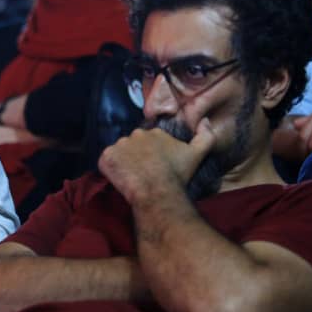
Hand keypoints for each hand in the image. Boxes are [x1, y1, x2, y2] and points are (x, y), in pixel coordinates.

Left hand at [98, 120, 215, 203]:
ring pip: (120, 153)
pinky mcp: (106, 158)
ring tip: (133, 178)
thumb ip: (206, 136)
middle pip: (134, 146)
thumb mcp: (197, 154)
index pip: (151, 141)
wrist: (157, 191)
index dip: (152, 155)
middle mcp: (135, 134)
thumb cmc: (177, 174)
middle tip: (144, 174)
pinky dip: (111, 170)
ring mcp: (119, 145)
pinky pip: (106, 163)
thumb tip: (205, 120)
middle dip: (137, 157)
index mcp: (155, 132)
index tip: (156, 167)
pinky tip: (121, 180)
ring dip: (124, 163)